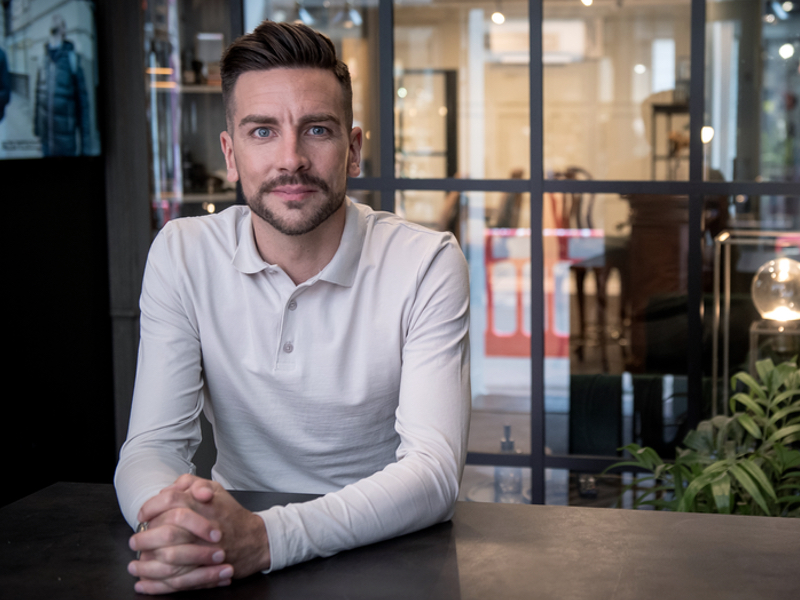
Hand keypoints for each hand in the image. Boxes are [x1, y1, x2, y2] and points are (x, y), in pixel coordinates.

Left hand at [128, 474, 270, 593]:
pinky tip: (144, 583)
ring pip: (167, 557)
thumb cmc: (232, 515)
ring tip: (136, 563)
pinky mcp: (204, 571)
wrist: (256, 540)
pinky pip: (175, 580)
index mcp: (202, 504)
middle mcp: (201, 527)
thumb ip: (192, 483)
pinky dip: (156, 584)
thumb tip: (168, 489)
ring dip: (146, 562)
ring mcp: (203, 550)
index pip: (168, 500)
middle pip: (164, 530)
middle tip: (135, 540)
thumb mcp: (216, 489)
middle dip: (144, 537)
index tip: (142, 516)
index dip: (150, 508)